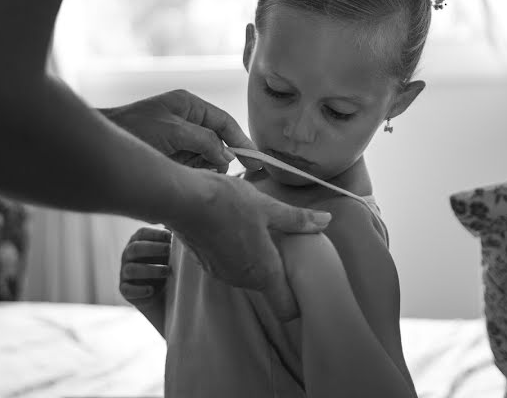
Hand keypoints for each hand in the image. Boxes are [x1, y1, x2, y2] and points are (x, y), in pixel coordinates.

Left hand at [101, 89, 260, 171]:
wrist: (93, 146)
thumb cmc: (131, 130)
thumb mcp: (172, 132)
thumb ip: (204, 141)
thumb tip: (228, 157)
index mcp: (189, 106)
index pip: (225, 123)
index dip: (243, 142)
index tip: (258, 162)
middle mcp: (185, 121)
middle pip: (217, 143)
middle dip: (217, 161)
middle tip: (213, 176)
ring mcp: (176, 140)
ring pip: (204, 159)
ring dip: (200, 172)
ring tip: (185, 175)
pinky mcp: (168, 157)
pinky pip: (189, 169)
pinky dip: (187, 177)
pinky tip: (178, 180)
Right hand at [119, 227, 171, 334]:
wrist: (162, 294)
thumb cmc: (167, 264)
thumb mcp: (170, 251)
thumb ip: (173, 238)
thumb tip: (182, 227)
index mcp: (138, 241)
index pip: (142, 233)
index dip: (156, 234)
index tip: (171, 236)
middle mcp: (128, 255)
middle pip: (135, 248)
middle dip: (153, 248)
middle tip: (170, 250)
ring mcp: (124, 272)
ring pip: (131, 269)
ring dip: (150, 270)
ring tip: (167, 271)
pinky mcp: (125, 290)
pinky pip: (128, 289)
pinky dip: (140, 290)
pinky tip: (151, 290)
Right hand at [179, 172, 331, 320]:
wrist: (180, 199)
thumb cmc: (227, 203)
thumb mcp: (267, 207)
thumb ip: (297, 219)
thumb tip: (326, 221)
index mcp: (263, 272)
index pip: (287, 307)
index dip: (300, 301)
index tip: (307, 284)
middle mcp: (242, 280)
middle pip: (268, 286)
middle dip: (279, 268)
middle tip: (288, 244)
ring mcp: (221, 273)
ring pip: (248, 273)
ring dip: (257, 257)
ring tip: (262, 229)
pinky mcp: (206, 263)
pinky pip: (231, 263)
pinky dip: (238, 251)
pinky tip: (237, 226)